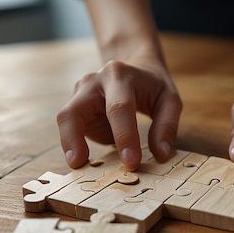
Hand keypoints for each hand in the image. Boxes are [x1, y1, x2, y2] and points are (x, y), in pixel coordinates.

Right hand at [57, 59, 181, 169]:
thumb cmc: (152, 86)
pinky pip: (69, 128)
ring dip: (69, 144)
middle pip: (75, 110)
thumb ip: (166, 126)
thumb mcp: (169, 99)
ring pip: (64, 119)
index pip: (119, 108)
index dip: (124, 136)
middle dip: (75, 138)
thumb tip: (160, 154)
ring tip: (78, 165)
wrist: (133, 66)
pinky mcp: (75, 108)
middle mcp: (93, 82)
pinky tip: (82, 160)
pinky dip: (73, 146)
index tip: (131, 162)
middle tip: (79, 164)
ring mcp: (79, 93)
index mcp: (120, 76)